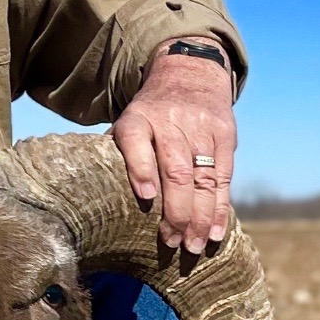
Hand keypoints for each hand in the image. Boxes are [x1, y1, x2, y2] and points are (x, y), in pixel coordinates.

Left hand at [112, 43, 235, 253]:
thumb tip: (94, 202)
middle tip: (172, 242)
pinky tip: (215, 232)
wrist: (189, 72)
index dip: (141, 168)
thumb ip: (117, 155)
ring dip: (200, 217)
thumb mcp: (127, 122)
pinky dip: (220, 208)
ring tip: (193, 246)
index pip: (135, 140)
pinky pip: (224, 177)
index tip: (146, 196)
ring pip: (203, 178)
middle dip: (176, 210)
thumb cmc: (149, 115)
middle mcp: (170, 123)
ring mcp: (200, 129)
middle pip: (176, 169)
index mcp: (137, 119)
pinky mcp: (225, 135)